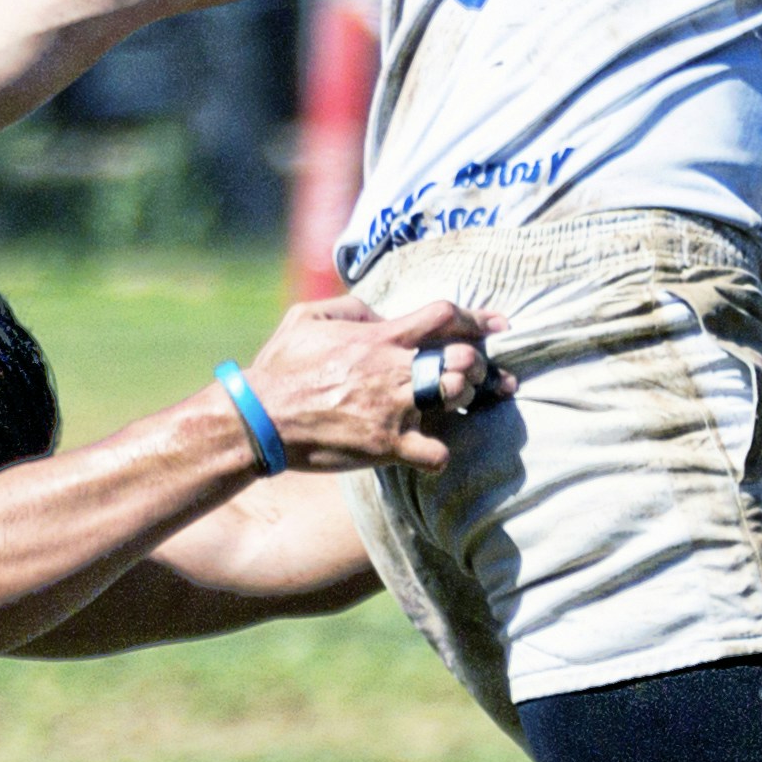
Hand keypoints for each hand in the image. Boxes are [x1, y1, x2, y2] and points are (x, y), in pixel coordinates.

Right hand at [233, 295, 501, 472]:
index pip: (444, 316)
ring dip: (463, 399)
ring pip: (455, 397)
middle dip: (477, 363)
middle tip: (477, 372)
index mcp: (379, 337)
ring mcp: (394, 409)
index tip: (501, 325)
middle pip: (462, 358)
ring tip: (453, 402)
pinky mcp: (388, 446)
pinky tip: (429, 451)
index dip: (479, 318)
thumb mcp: (307, 317)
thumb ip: (351, 306)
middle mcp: (394, 370)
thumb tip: (382, 312)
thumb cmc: (281, 368)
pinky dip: (438, 454)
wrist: (260, 418)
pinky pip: (436, 453)